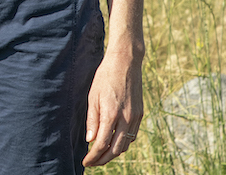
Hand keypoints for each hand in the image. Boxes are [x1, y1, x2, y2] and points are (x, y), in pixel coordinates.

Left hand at [82, 48, 143, 166]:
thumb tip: (90, 140)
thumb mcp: (93, 97)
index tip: (85, 162)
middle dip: (103, 160)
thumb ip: (92, 120)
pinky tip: (114, 142)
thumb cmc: (105, 77)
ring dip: (113, 153)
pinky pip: (132, 136)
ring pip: (125, 145)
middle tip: (92, 162)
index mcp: (111, 114)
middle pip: (115, 150)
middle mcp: (126, 119)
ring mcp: (135, 117)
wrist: (125, 62)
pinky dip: (123, 143)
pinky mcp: (140, 114)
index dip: (93, 157)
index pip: (102, 144)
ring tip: (101, 155)